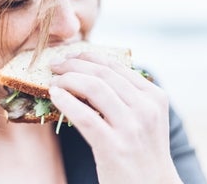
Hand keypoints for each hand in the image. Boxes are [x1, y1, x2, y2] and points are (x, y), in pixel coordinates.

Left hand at [49, 52, 181, 183]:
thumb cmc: (142, 150)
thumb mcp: (143, 117)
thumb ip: (126, 95)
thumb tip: (90, 73)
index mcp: (153, 96)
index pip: (116, 66)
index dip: (89, 56)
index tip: (71, 56)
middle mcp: (145, 107)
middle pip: (103, 73)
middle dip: (74, 64)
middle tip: (56, 65)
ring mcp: (131, 127)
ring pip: (94, 88)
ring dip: (68, 79)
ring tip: (53, 81)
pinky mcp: (114, 146)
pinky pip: (84, 116)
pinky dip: (66, 101)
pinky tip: (54, 95)